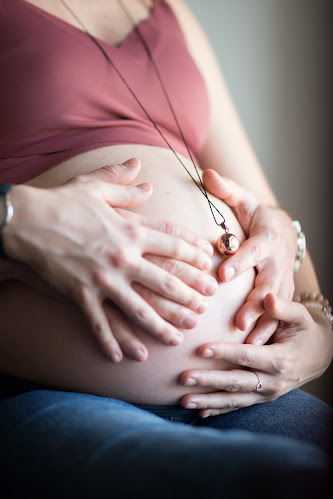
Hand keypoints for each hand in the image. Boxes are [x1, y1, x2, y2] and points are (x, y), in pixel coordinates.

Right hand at [3, 159, 215, 361]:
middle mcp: (123, 255)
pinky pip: (99, 322)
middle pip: (165, 279)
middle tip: (204, 309)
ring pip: (139, 307)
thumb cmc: (61, 202)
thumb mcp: (95, 187)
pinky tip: (122, 357)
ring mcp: (102, 277)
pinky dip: (110, 341)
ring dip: (160, 326)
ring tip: (177, 339)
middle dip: (188, 295)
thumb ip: (123, 183)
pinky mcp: (80, 293)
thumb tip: (141, 170)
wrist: (25, 219)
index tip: (207, 263)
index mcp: (130, 229)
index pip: (172, 241)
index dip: (193, 252)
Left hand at [180, 293, 332, 416]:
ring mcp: (267, 393)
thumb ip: (283, 308)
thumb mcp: (300, 316)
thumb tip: (268, 298)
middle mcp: (272, 381)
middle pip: (235, 382)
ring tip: (184, 400)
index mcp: (279, 359)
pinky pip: (239, 405)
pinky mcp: (263, 398)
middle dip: (208, 381)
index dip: (224, 352)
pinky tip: (200, 412)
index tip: (201, 348)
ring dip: (208, 401)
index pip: (246, 356)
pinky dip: (219, 410)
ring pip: (234, 399)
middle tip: (183, 378)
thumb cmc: (305, 330)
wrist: (321, 354)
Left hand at [203, 169, 296, 343]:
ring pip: (274, 305)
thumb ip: (227, 190)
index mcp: (267, 238)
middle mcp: (277, 262)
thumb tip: (206, 172)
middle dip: (255, 303)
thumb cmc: (257, 217)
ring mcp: (283, 281)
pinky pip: (276, 315)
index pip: (253, 250)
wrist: (283, 233)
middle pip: (268, 284)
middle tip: (239, 321)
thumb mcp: (245, 200)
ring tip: (245, 341)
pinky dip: (267, 331)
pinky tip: (252, 350)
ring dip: (262, 323)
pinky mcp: (283, 296)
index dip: (240, 261)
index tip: (223, 274)